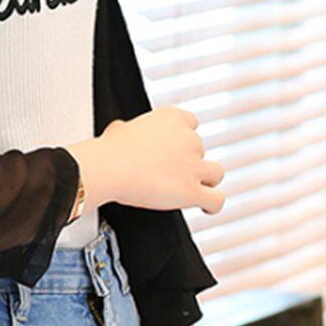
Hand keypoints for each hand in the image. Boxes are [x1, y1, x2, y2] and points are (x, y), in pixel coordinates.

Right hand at [67, 107, 225, 214]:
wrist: (109, 168)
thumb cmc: (110, 150)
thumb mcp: (119, 130)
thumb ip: (129, 130)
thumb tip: (122, 132)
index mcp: (173, 118)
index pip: (191, 123)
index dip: (182, 137)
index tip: (173, 147)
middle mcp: (189, 139)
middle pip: (201, 149)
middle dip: (188, 161)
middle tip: (170, 171)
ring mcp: (194, 165)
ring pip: (215, 173)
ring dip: (206, 180)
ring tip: (195, 187)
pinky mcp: (192, 191)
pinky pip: (216, 200)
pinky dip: (212, 205)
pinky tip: (206, 207)